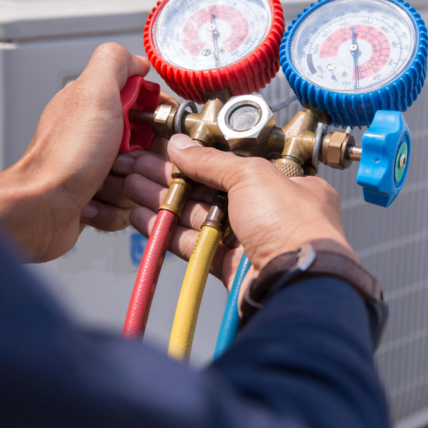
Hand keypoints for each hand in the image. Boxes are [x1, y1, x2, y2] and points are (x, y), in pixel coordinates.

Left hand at [0, 43, 156, 261]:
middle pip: (151, 147)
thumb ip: (115, 62)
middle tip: (123, 160)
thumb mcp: (93, 93)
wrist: (39, 208)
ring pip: (141, 179)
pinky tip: (93, 202)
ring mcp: (97, 168)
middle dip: (145, 160)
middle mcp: (97, 135)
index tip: (152, 129)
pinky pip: (127, 207)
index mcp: (98, 105)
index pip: (149, 106)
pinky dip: (114, 210)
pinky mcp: (96, 198)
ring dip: (128, 187)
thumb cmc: (64, 157)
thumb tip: (137, 60)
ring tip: (103, 184)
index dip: (157, 118)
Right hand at [117, 134, 355, 290]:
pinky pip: (195, 245)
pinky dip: (169, 232)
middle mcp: (271, 212)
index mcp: (287, 184)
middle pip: (211, 190)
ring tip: (131, 188)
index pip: (235, 165)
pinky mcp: (231, 267)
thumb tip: (181, 145)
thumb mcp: (251, 176)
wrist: (296, 282)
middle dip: (172, 179)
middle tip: (139, 168)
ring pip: (198, 217)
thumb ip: (211, 161)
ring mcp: (250, 240)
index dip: (199, 158)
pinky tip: (144, 219)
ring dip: (165, 203)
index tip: (169, 153)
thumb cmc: (293, 226)